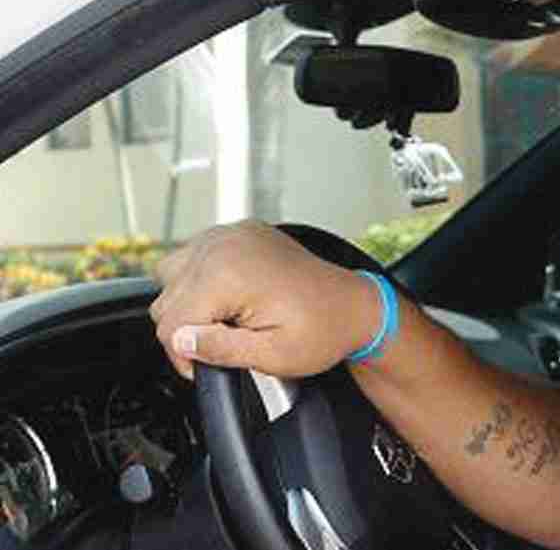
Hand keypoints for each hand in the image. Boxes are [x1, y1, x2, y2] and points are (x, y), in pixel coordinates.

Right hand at [150, 220, 374, 378]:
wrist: (354, 305)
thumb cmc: (324, 329)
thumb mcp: (272, 354)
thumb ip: (219, 350)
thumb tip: (181, 342)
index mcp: (228, 275)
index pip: (170, 323)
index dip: (185, 355)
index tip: (206, 366)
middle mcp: (224, 246)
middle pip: (166, 299)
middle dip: (188, 329)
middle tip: (222, 345)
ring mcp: (231, 234)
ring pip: (171, 275)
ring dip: (188, 302)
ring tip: (223, 321)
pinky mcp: (238, 232)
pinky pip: (194, 255)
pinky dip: (200, 279)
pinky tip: (227, 298)